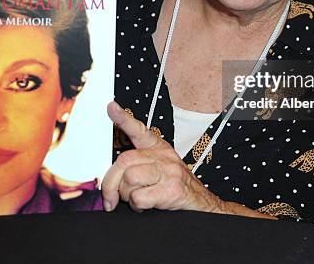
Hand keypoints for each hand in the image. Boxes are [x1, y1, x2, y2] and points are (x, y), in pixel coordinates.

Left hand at [102, 101, 224, 213]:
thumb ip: (138, 164)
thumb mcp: (159, 167)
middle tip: (111, 197)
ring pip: (129, 178)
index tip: (111, 107)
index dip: (124, 118)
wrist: (203, 203)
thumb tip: (112, 173)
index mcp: (158, 148)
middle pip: (124, 160)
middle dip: (111, 182)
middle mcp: (163, 156)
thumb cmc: (175, 186)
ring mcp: (168, 172)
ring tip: (136, 199)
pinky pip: (139, 197)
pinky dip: (137, 206)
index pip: (138, 130)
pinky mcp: (171, 190)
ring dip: (126, 196)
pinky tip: (146, 206)